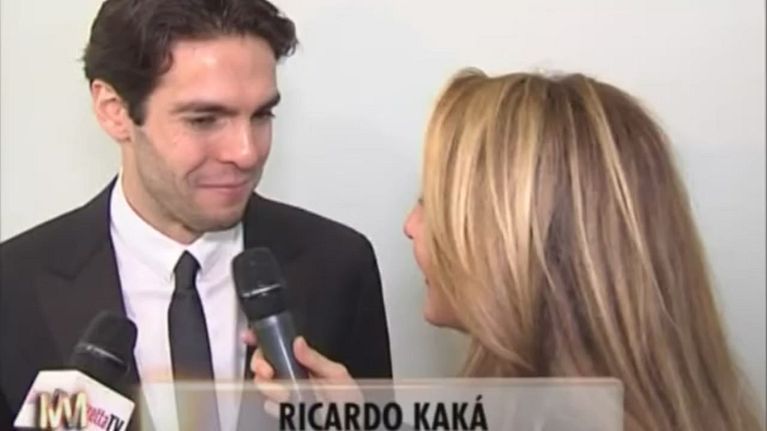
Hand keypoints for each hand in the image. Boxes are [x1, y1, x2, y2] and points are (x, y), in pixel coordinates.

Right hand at [242, 330, 362, 415]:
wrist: (350, 426)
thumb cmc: (349, 401)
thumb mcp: (337, 375)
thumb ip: (316, 359)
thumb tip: (298, 342)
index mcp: (304, 362)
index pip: (279, 346)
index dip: (262, 339)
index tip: (250, 336)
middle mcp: (292, 375)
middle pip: (262, 362)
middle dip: (260, 364)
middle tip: (268, 371)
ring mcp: (285, 393)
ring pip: (262, 384)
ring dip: (271, 389)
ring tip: (289, 396)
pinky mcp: (281, 411)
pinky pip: (268, 405)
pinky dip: (276, 406)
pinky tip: (289, 406)